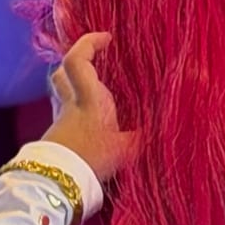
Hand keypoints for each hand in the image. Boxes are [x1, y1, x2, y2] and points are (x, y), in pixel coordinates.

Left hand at [45, 33, 135, 187]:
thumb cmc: (93, 161)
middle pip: (62, 71)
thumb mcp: (128, 150)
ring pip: (62, 92)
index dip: (88, 43)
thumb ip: (146, 136)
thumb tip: (168, 124)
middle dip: (78, 61)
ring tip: (97, 91)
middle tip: (97, 61)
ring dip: (76, 87)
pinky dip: (78, 111)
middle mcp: (71, 104)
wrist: (58, 187)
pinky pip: (66, 113)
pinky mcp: (56, 137)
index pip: (77, 60)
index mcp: (89, 99)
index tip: (106, 38)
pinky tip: (92, 122)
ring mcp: (60, 120)